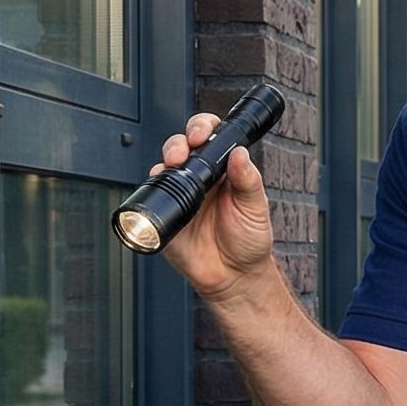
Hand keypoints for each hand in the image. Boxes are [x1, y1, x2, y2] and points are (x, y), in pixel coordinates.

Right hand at [151, 112, 272, 300]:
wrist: (233, 277)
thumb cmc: (249, 241)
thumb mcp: (255, 208)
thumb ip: (249, 181)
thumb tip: (240, 153)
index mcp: (224, 171)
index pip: (211, 137)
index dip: (202, 128)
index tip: (202, 135)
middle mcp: (200, 178)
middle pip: (181, 146)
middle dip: (178, 142)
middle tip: (183, 152)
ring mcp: (180, 194)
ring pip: (163, 165)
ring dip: (164, 159)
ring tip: (172, 165)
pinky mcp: (165, 213)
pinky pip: (151, 195)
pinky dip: (151, 187)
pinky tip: (158, 186)